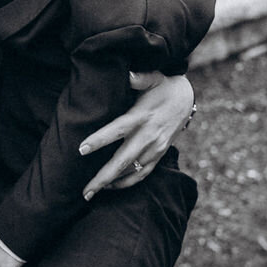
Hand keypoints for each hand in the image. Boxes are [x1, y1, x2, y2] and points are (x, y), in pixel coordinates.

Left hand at [79, 71, 194, 199]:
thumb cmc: (162, 86)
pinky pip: (142, 175)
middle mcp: (148, 136)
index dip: (99, 140)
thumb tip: (125, 72)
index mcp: (142, 116)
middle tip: (84, 191)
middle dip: (103, 177)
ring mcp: (155, 149)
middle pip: (123, 160)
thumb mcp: (152, 77)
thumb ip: (138, 77)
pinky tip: (109, 188)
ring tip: (90, 193)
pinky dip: (126, 183)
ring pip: (131, 171)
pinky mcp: (158, 156)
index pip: (118, 129)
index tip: (81, 149)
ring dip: (111, 184)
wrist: (186, 100)